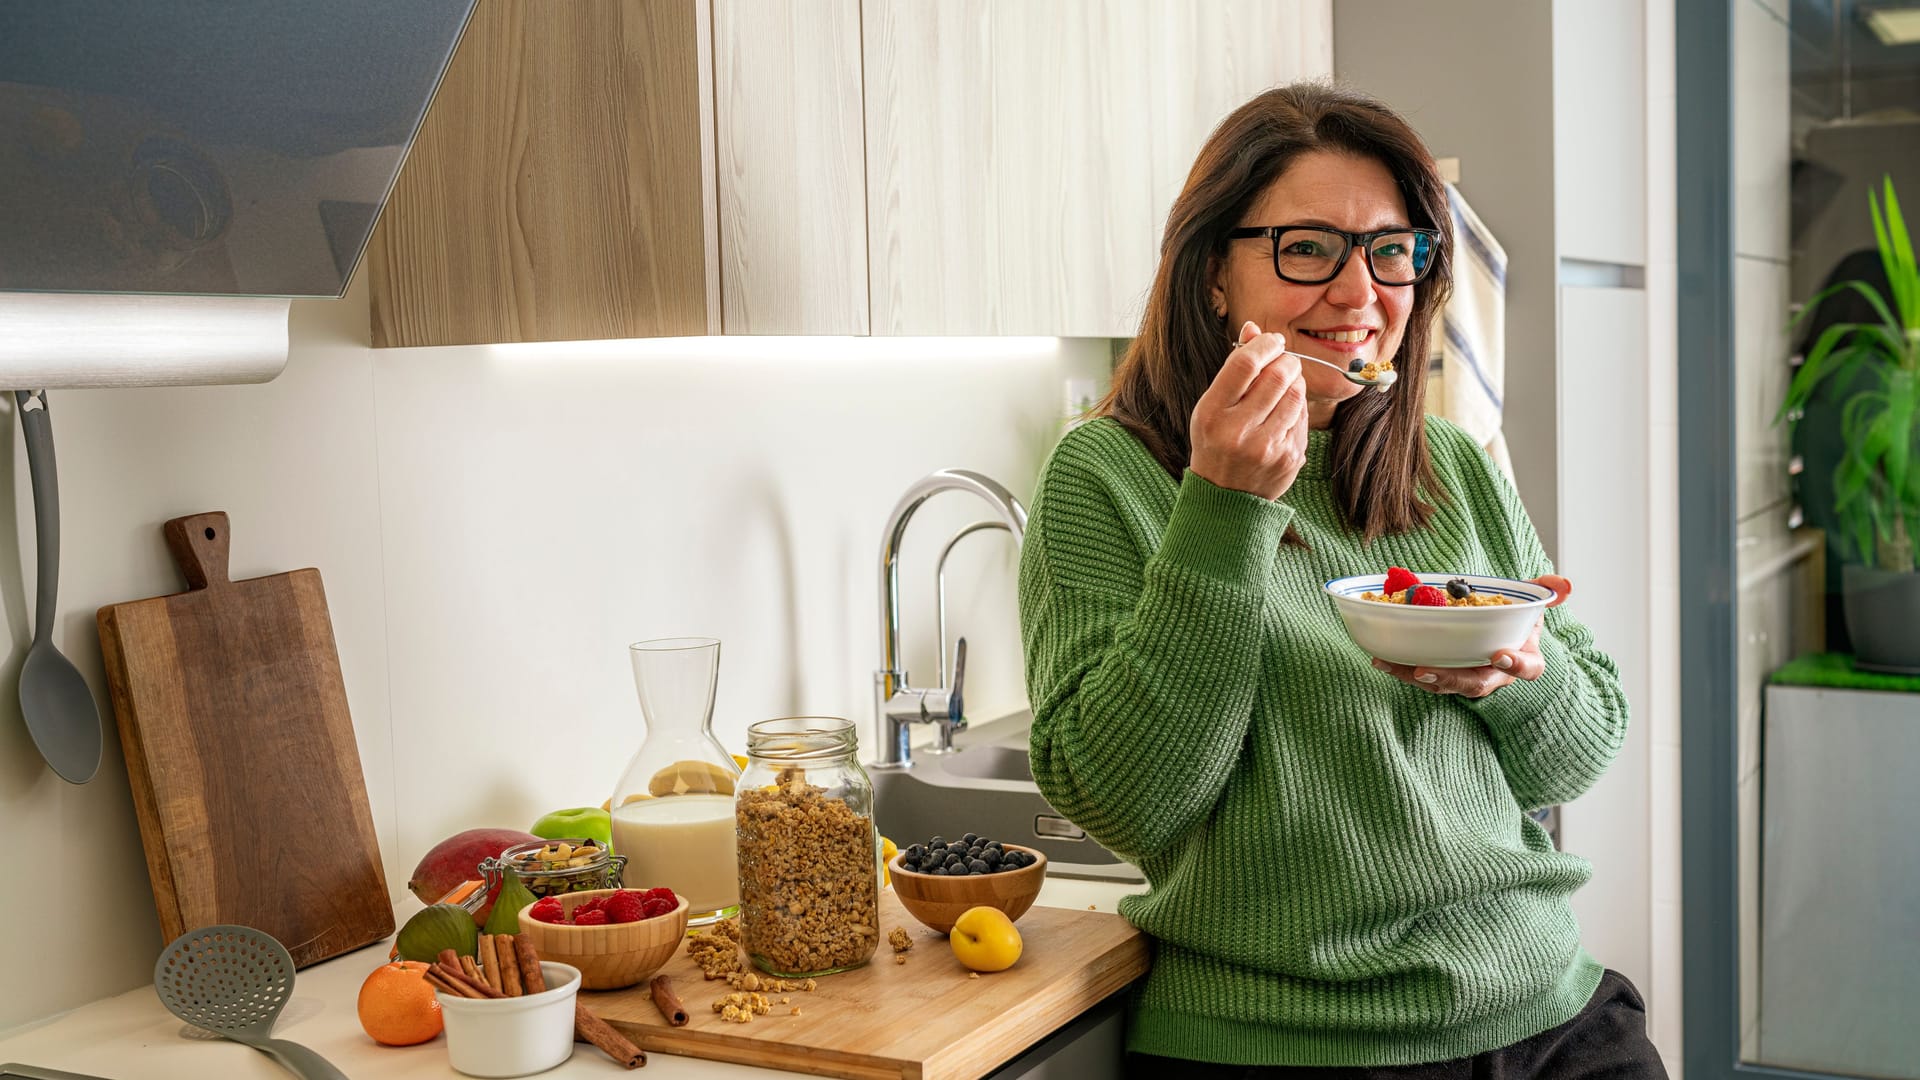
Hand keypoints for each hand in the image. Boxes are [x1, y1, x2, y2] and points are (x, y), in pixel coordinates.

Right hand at [1188, 321, 1310, 500]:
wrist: (1226, 499)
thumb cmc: (1216, 443)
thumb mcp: (1212, 406)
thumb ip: (1233, 369)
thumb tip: (1253, 327)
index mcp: (1211, 413)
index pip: (1245, 363)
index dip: (1265, 343)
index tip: (1272, 341)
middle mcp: (1237, 431)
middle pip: (1278, 375)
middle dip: (1287, 360)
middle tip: (1284, 361)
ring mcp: (1266, 447)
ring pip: (1297, 395)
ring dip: (1296, 383)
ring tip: (1285, 386)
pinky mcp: (1288, 458)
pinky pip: (1303, 418)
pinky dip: (1297, 410)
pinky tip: (1284, 415)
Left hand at [1371, 575, 1572, 697]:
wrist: (1497, 630)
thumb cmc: (1515, 617)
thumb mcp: (1533, 601)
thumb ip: (1546, 591)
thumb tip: (1562, 584)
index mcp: (1523, 659)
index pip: (1527, 669)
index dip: (1515, 665)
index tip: (1500, 654)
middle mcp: (1494, 674)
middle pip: (1475, 684)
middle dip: (1450, 679)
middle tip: (1425, 670)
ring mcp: (1466, 676)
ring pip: (1443, 683)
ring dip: (1415, 676)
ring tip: (1390, 664)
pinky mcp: (1442, 673)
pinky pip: (1421, 675)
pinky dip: (1400, 667)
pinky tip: (1379, 657)